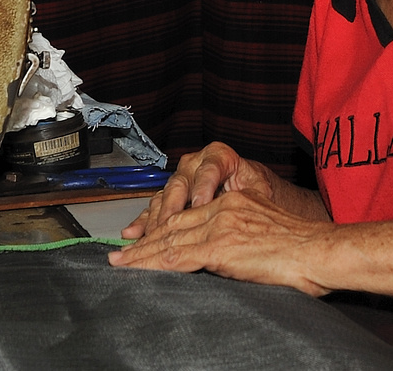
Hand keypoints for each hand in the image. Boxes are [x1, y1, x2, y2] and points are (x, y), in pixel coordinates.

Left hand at [109, 188, 332, 295]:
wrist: (320, 251)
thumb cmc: (302, 250)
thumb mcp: (264, 232)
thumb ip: (239, 236)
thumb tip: (222, 257)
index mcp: (234, 201)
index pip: (189, 215)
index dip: (163, 228)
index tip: (144, 240)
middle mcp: (224, 208)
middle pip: (174, 225)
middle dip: (145, 241)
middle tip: (120, 253)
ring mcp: (221, 225)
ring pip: (170, 240)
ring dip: (141, 254)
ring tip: (120, 263)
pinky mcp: (221, 245)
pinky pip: (179, 256)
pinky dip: (155, 264)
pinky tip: (140, 270)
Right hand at [121, 141, 272, 239]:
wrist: (252, 192)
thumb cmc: (258, 191)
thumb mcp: (260, 190)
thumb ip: (251, 196)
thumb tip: (247, 208)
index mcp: (218, 155)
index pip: (208, 170)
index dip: (203, 188)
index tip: (201, 205)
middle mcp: (195, 164)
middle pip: (180, 184)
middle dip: (173, 208)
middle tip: (169, 228)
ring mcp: (181, 180)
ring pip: (164, 198)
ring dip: (154, 220)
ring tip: (148, 237)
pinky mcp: (170, 197)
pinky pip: (154, 209)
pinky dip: (143, 223)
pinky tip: (132, 234)